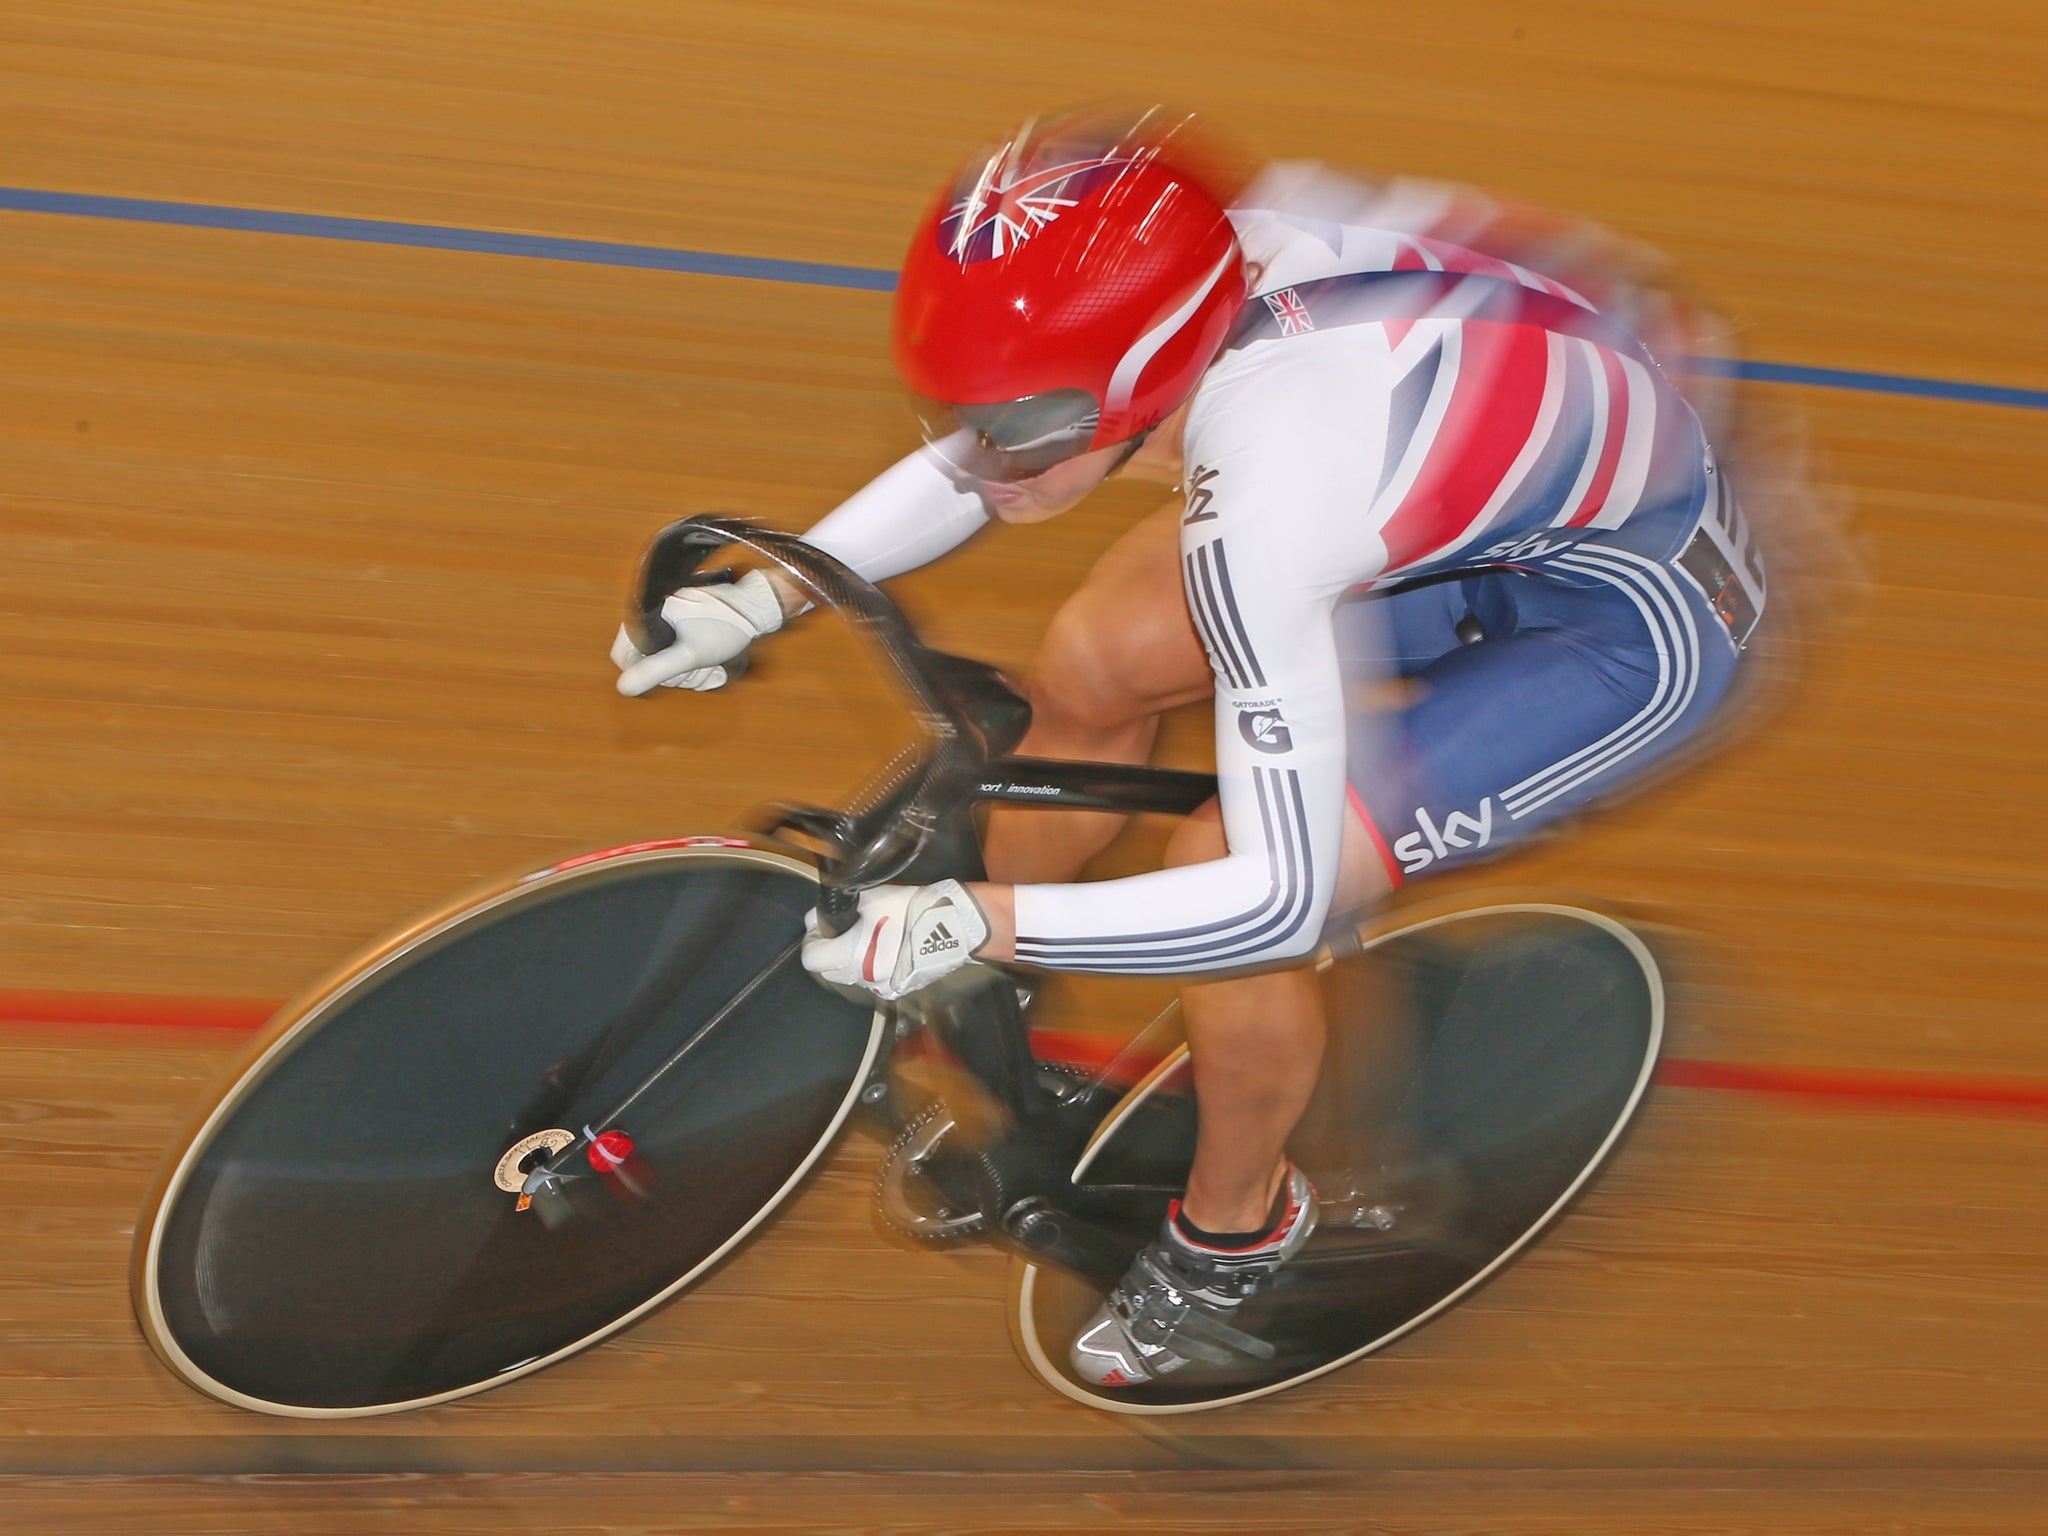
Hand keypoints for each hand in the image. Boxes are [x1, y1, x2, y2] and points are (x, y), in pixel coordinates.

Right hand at [611, 570, 783, 694]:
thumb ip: (656, 671)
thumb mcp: (690, 654)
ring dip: (688, 674)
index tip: (670, 672)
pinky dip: (695, 667)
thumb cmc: (725, 628)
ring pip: (665, 666)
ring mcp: (668, 626)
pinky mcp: (683, 632)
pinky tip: (712, 665)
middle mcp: (652, 618)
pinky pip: (679, 660)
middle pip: (646, 665)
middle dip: (675, 674)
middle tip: (698, 668)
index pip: (622, 655)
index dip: (642, 672)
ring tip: (709, 665)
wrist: (756, 611)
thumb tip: (623, 688)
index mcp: (646, 614)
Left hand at [801, 881, 990, 1000]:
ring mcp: (880, 986)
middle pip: (827, 970)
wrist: (948, 925)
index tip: (819, 927)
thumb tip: (817, 917)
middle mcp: (862, 978)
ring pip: (849, 977)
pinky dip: (868, 967)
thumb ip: (837, 909)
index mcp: (851, 956)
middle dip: (827, 951)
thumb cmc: (907, 910)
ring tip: (862, 938)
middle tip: (838, 930)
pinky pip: (870, 980)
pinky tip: (880, 949)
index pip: (811, 959)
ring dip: (847, 960)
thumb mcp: (867, 899)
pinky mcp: (896, 988)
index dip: (811, 940)